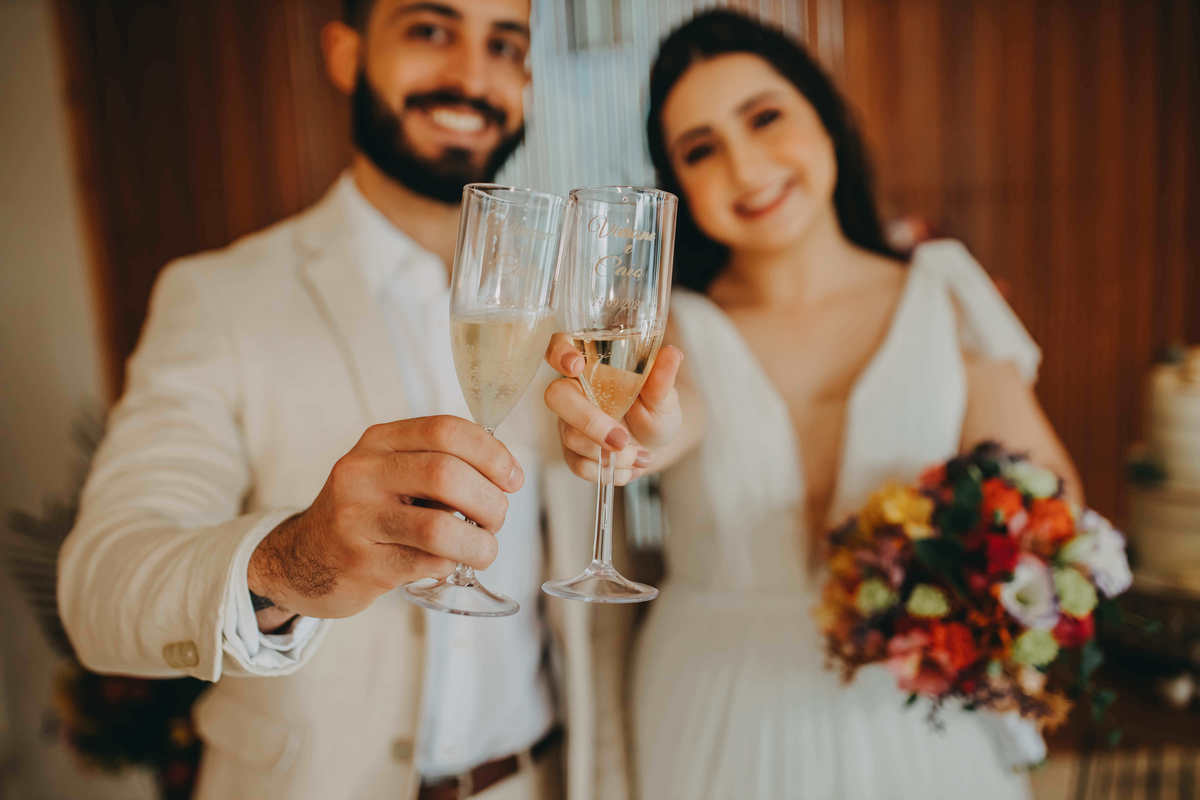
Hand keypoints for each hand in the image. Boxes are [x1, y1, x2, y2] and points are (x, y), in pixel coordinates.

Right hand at [248, 416, 523, 621]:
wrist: (302, 559)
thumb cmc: (366, 512)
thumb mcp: (389, 471)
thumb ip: (437, 462)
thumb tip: (505, 473)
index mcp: (378, 442)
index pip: (445, 430)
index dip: (491, 453)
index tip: (512, 478)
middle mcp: (362, 474)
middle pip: (446, 475)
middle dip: (489, 500)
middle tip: (497, 518)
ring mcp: (358, 520)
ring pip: (440, 527)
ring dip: (479, 542)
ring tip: (483, 549)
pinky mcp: (361, 564)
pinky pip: (427, 563)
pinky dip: (451, 564)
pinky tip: (448, 563)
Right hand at [543, 333, 683, 485]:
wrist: (657, 444)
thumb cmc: (656, 410)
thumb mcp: (665, 395)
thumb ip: (663, 377)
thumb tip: (673, 353)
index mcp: (592, 365)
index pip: (560, 346)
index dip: (559, 352)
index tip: (576, 364)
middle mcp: (574, 391)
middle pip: (557, 397)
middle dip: (589, 421)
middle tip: (622, 439)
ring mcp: (568, 422)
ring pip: (571, 436)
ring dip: (610, 453)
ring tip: (639, 455)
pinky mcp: (571, 451)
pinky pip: (578, 464)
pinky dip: (609, 471)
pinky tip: (630, 467)